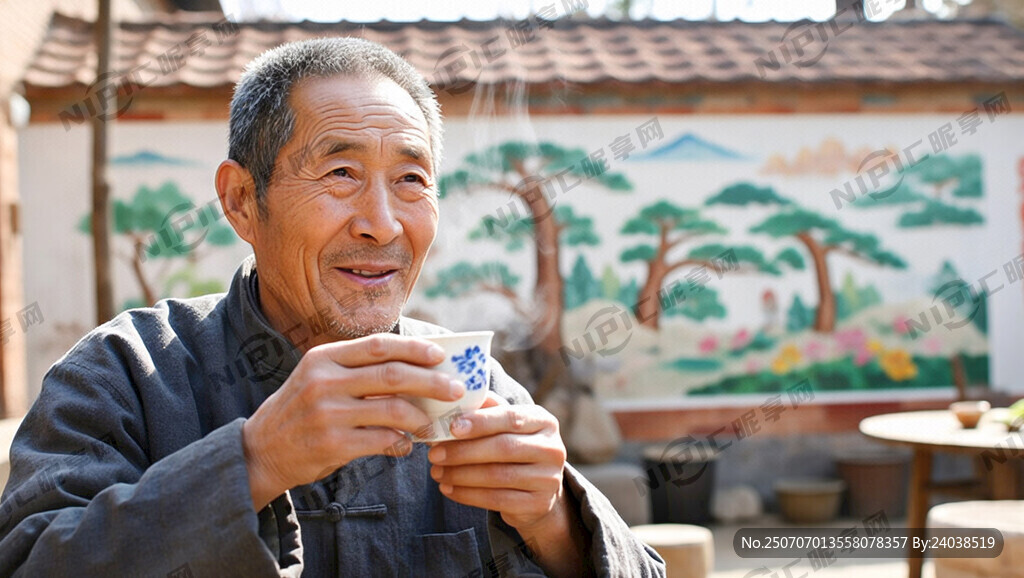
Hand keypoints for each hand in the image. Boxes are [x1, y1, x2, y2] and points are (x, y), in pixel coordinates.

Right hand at [241, 334, 464, 509]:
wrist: (259, 451)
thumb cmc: (300, 412)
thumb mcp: (318, 379)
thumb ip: (357, 372)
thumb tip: (414, 369)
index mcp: (324, 358)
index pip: (378, 345)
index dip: (414, 348)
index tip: (441, 354)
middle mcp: (324, 380)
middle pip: (392, 375)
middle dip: (431, 381)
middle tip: (456, 389)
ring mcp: (327, 413)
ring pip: (392, 409)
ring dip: (421, 417)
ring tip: (433, 424)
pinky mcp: (332, 443)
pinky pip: (381, 441)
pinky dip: (401, 443)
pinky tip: (407, 445)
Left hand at [426, 392, 567, 530]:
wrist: (538, 490)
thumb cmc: (514, 448)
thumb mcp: (506, 425)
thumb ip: (487, 409)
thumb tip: (456, 397)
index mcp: (544, 421)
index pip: (511, 417)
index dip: (480, 422)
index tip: (451, 427)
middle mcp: (552, 448)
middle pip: (504, 448)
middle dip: (464, 451)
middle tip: (434, 454)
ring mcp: (549, 478)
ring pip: (498, 476)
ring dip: (461, 475)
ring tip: (436, 472)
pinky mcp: (539, 504)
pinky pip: (497, 500)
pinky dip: (468, 495)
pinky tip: (448, 489)